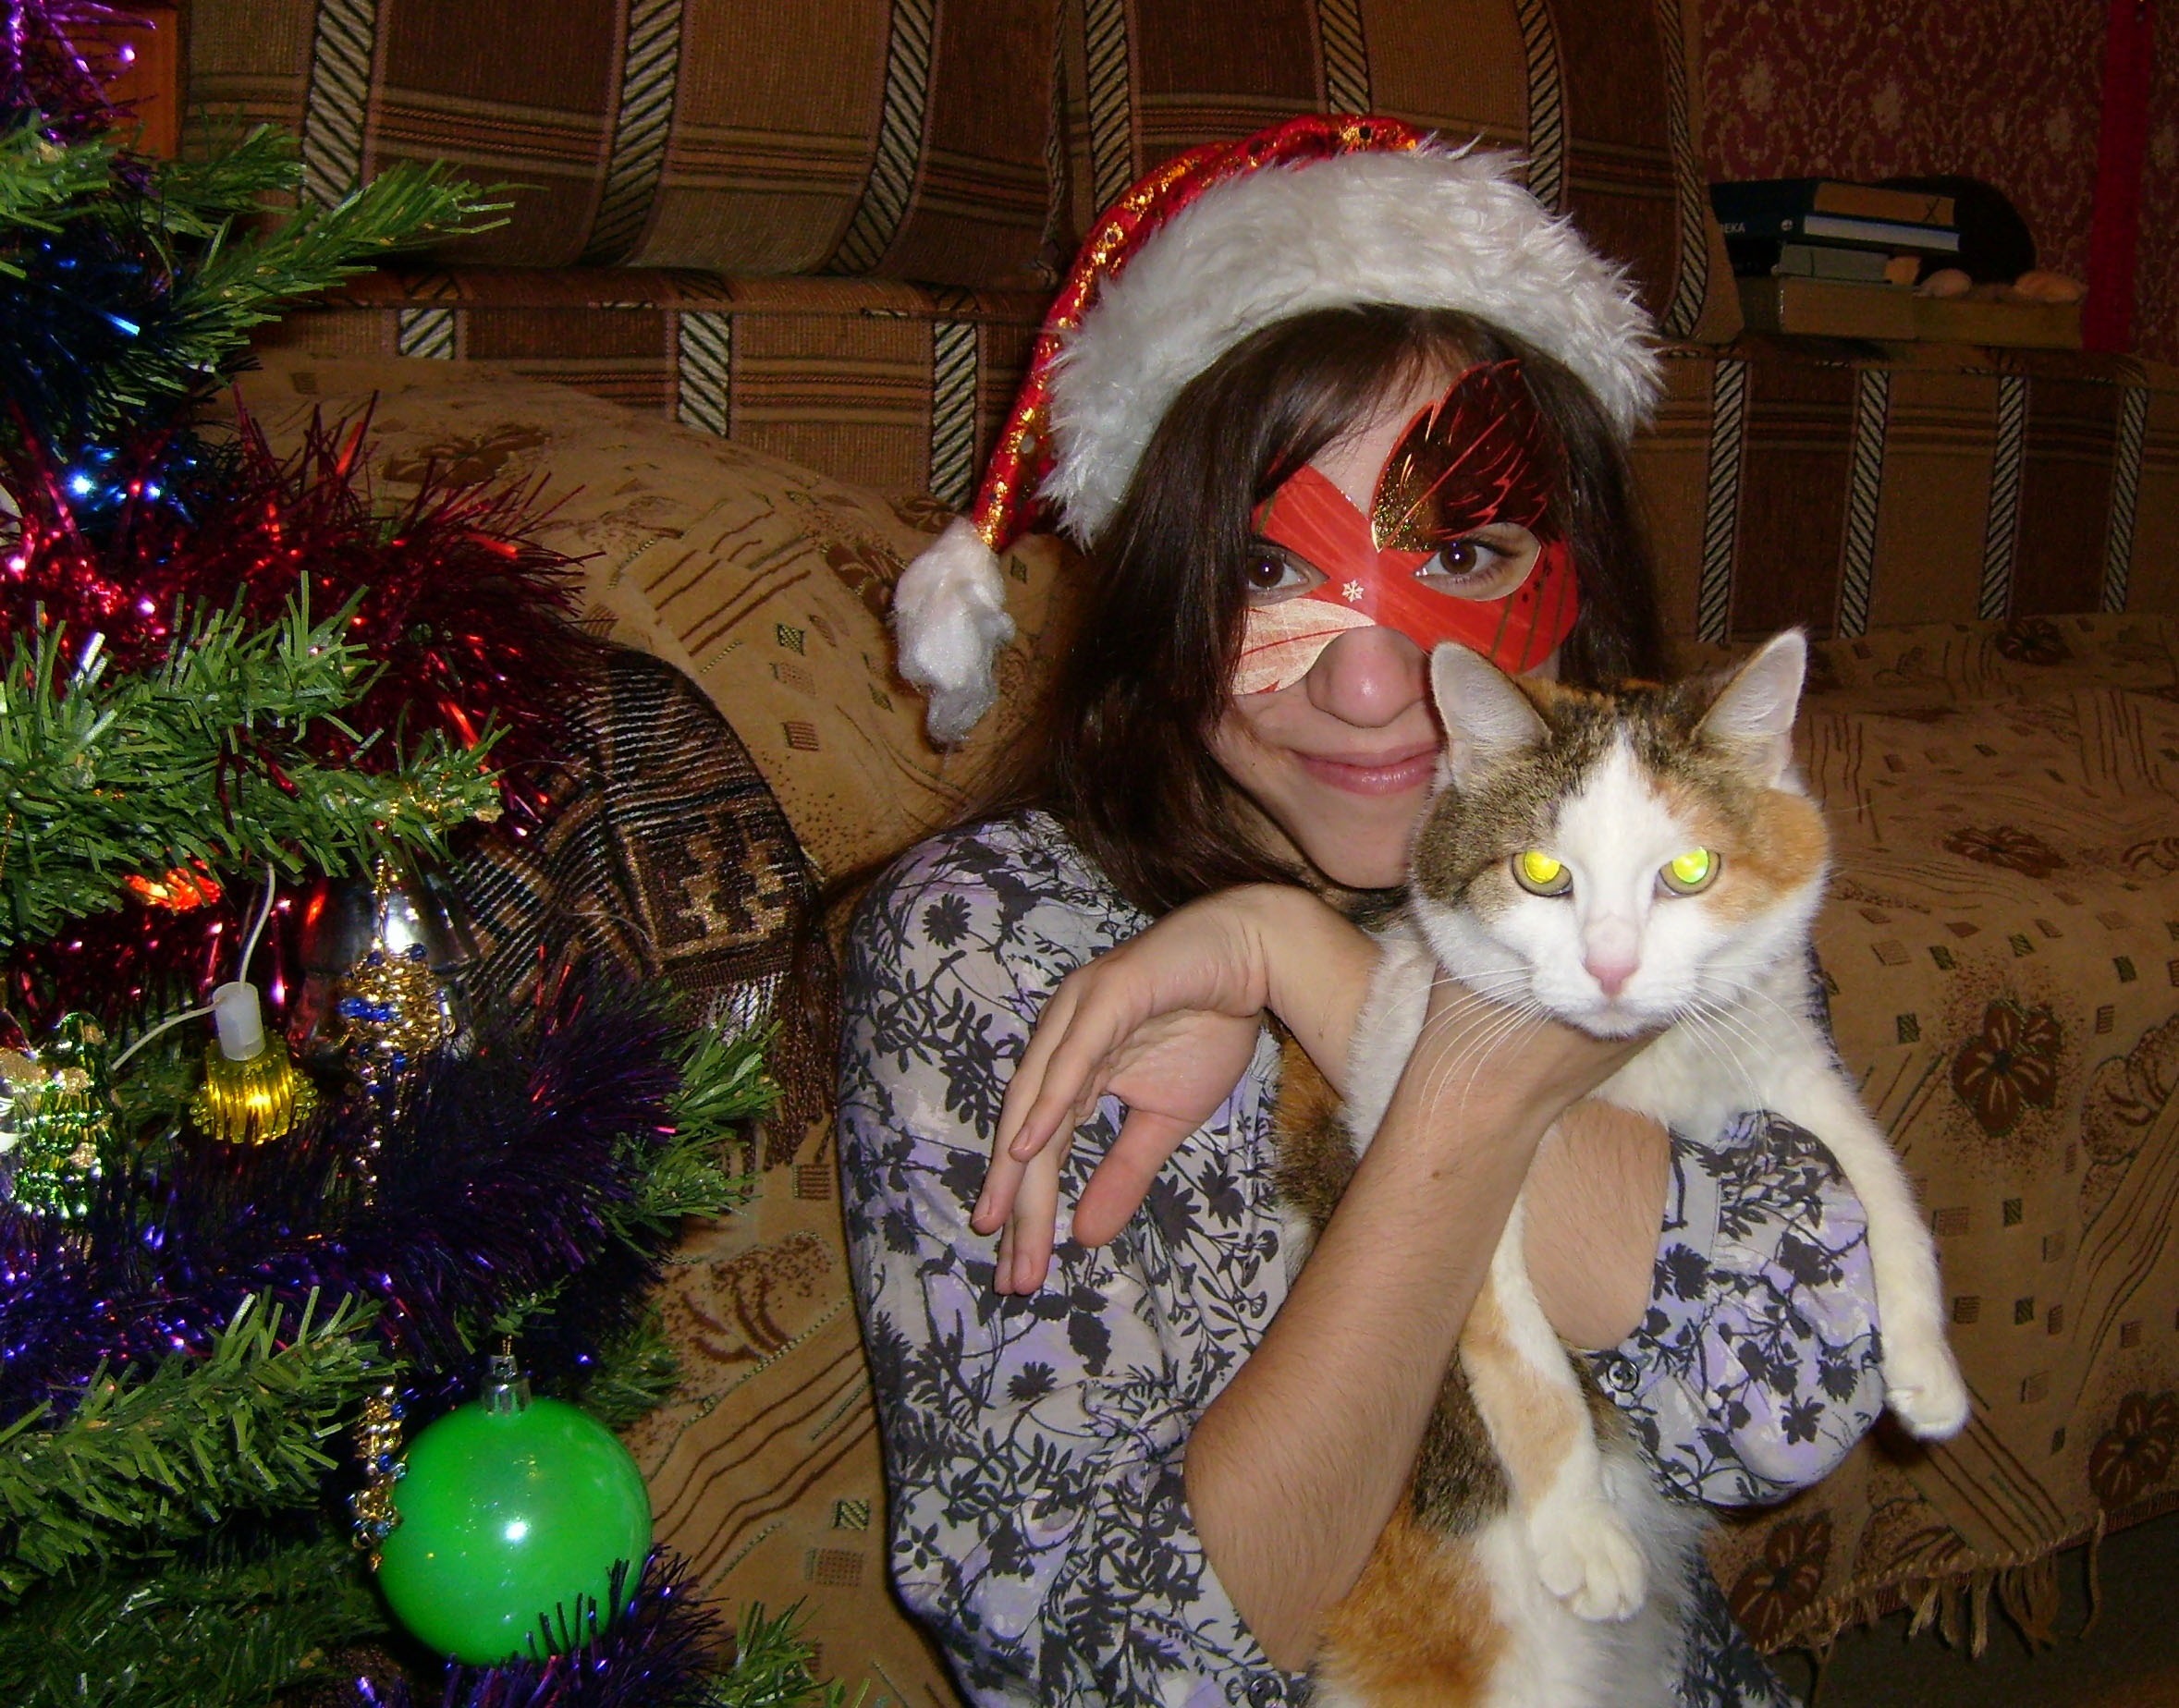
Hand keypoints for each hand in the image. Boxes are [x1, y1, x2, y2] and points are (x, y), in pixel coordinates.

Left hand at [975, 886, 1353, 1293]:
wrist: (1258, 958)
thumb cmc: (1211, 1026)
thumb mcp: (1167, 1120)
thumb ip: (1125, 1172)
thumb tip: (1088, 1237)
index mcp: (1070, 1068)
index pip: (1039, 1150)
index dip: (1029, 1211)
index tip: (1022, 1273)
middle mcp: (1060, 1039)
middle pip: (1025, 1132)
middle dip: (1018, 1204)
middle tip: (1012, 1272)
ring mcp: (1078, 1012)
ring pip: (1036, 1098)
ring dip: (1018, 1164)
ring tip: (1004, 1219)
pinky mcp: (1106, 993)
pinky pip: (1072, 1055)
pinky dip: (1049, 1100)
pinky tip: (1030, 1145)